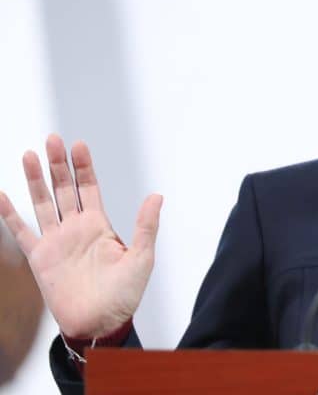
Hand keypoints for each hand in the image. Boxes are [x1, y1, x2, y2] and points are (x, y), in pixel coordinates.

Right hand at [0, 134, 162, 338]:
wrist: (101, 323)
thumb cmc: (124, 294)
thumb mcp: (142, 257)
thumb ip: (146, 226)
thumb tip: (156, 195)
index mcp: (100, 225)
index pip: (89, 188)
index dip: (83, 167)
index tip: (78, 145)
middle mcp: (76, 228)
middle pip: (64, 189)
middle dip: (58, 165)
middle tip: (52, 139)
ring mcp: (56, 241)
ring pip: (42, 203)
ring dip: (35, 180)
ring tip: (30, 154)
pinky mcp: (40, 258)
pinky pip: (22, 232)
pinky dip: (10, 214)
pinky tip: (2, 195)